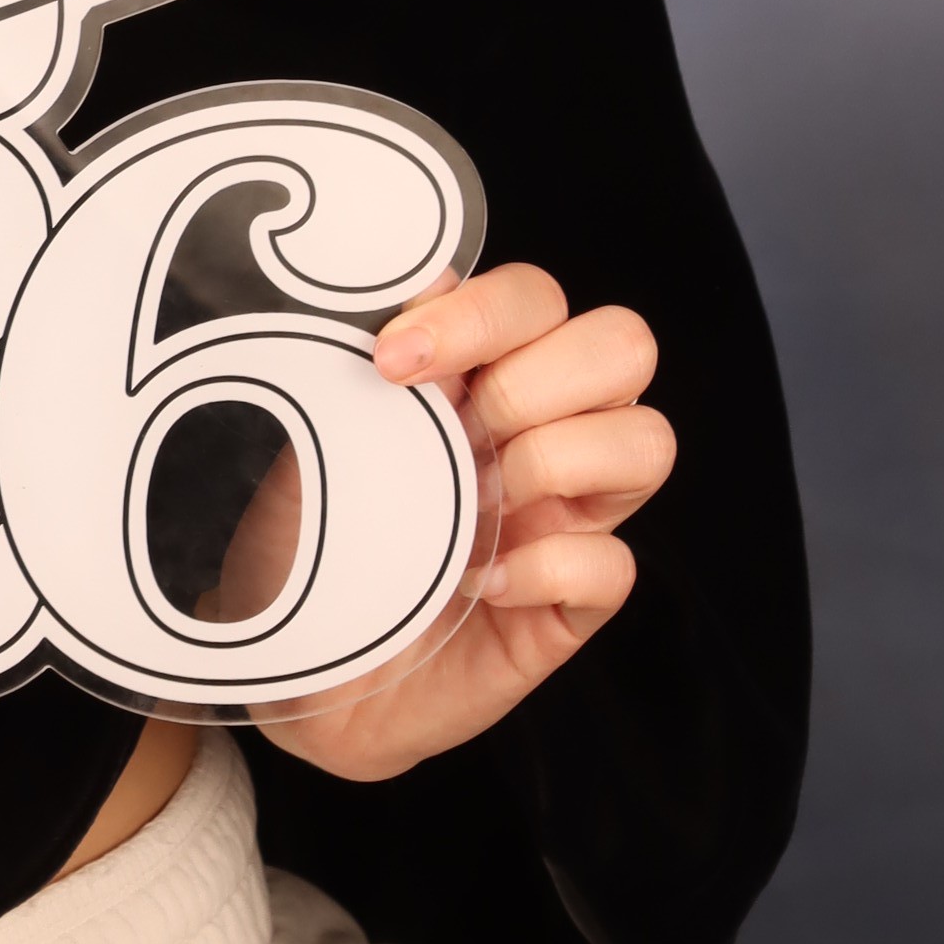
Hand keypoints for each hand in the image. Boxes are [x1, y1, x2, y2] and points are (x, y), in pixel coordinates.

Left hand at [254, 264, 672, 785]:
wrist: (294, 668)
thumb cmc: (309, 540)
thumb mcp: (320, 436)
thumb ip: (374, 357)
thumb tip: (428, 275)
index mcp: (485, 374)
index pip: (538, 297)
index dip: (479, 314)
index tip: (392, 360)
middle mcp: (545, 431)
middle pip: (625, 345)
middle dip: (535, 381)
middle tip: (457, 434)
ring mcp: (569, 517)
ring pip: (649, 441)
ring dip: (555, 461)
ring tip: (476, 504)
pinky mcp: (573, 606)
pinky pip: (616, 565)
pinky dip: (544, 568)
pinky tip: (476, 583)